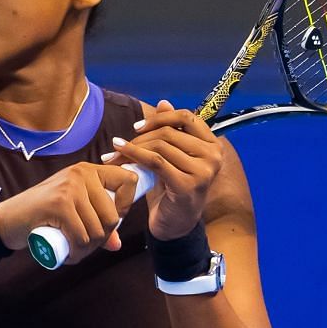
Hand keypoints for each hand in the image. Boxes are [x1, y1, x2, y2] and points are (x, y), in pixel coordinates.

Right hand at [0, 161, 143, 265]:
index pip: (128, 181)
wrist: (7, 220)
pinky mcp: (59, 204)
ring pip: (97, 230)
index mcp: (89, 170)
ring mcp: (70, 188)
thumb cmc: (42, 217)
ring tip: (75, 251)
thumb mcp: (73, 213)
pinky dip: (78, 253)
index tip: (108, 221)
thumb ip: (95, 223)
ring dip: (88, 250)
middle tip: (85, 245)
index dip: (125, 207)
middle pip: (113, 216)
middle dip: (102, 238)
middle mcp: (82, 173)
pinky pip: (82, 237)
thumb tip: (117, 245)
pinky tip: (69, 255)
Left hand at [102, 100, 221, 239]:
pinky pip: (155, 162)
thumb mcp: (172, 157)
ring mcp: (203, 171)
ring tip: (114, 155)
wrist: (174, 225)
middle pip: (169, 132)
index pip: (186, 117)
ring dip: (132, 149)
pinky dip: (134, 156)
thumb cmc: (172, 189)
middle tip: (117, 145)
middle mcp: (213, 156)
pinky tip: (119, 159)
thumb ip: (171, 130)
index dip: (160, 118)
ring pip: (160, 146)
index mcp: (213, 145)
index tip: (137, 127)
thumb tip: (163, 102)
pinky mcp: (187, 185)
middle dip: (139, 137)